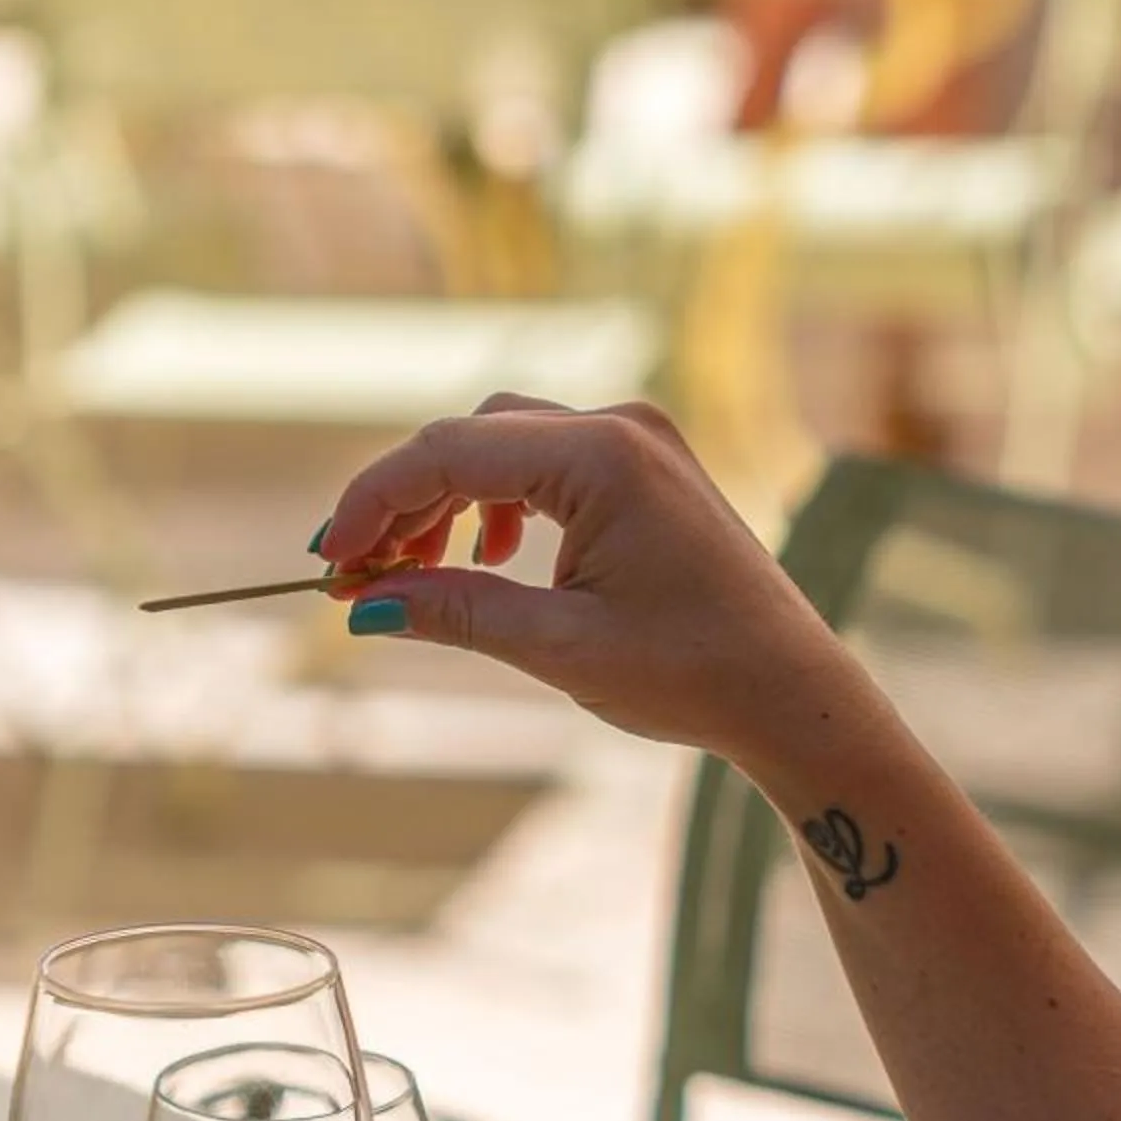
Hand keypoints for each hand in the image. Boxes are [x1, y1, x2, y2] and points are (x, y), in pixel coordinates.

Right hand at [318, 394, 847, 764]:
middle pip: (470, 438)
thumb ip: (456, 611)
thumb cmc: (691, 673)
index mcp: (601, 457)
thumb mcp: (558, 647)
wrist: (790, 692)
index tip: (330, 562)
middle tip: (358, 577)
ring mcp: (639, 441)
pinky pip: (546, 461)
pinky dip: (498, 505)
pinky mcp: (647, 468)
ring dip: (447, 504)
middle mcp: (621, 428)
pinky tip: (489, 561)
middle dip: (405, 503)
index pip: (448, 451)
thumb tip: (362, 605)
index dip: (374, 503)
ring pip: (503, 445)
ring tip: (414, 576)